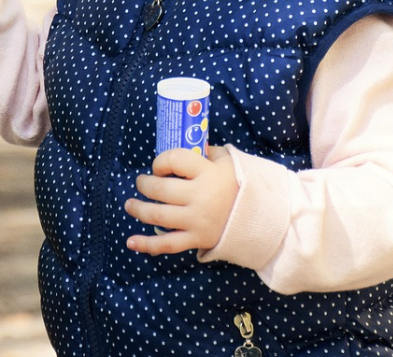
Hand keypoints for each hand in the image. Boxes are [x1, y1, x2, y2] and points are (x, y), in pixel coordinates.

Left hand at [123, 146, 237, 254]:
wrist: (263, 218)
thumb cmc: (240, 185)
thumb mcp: (228, 161)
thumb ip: (206, 153)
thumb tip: (186, 147)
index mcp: (208, 173)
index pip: (173, 160)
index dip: (160, 161)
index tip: (159, 167)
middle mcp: (200, 197)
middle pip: (161, 190)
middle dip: (145, 185)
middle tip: (140, 183)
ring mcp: (197, 220)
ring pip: (158, 216)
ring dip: (139, 210)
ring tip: (130, 205)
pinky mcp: (197, 239)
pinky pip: (168, 244)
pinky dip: (147, 245)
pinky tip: (131, 242)